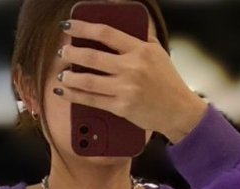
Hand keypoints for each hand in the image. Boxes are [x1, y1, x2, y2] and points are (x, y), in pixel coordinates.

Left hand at [55, 18, 207, 143]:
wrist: (178, 110)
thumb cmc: (168, 82)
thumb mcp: (157, 52)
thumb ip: (139, 39)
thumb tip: (121, 27)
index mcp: (139, 49)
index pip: (106, 33)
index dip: (84, 27)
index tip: (69, 26)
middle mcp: (131, 68)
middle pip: (93, 57)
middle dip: (72, 53)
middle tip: (63, 52)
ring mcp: (125, 89)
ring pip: (89, 81)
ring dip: (70, 77)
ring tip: (61, 74)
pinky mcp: (121, 107)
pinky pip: (93, 101)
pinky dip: (75, 96)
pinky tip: (65, 92)